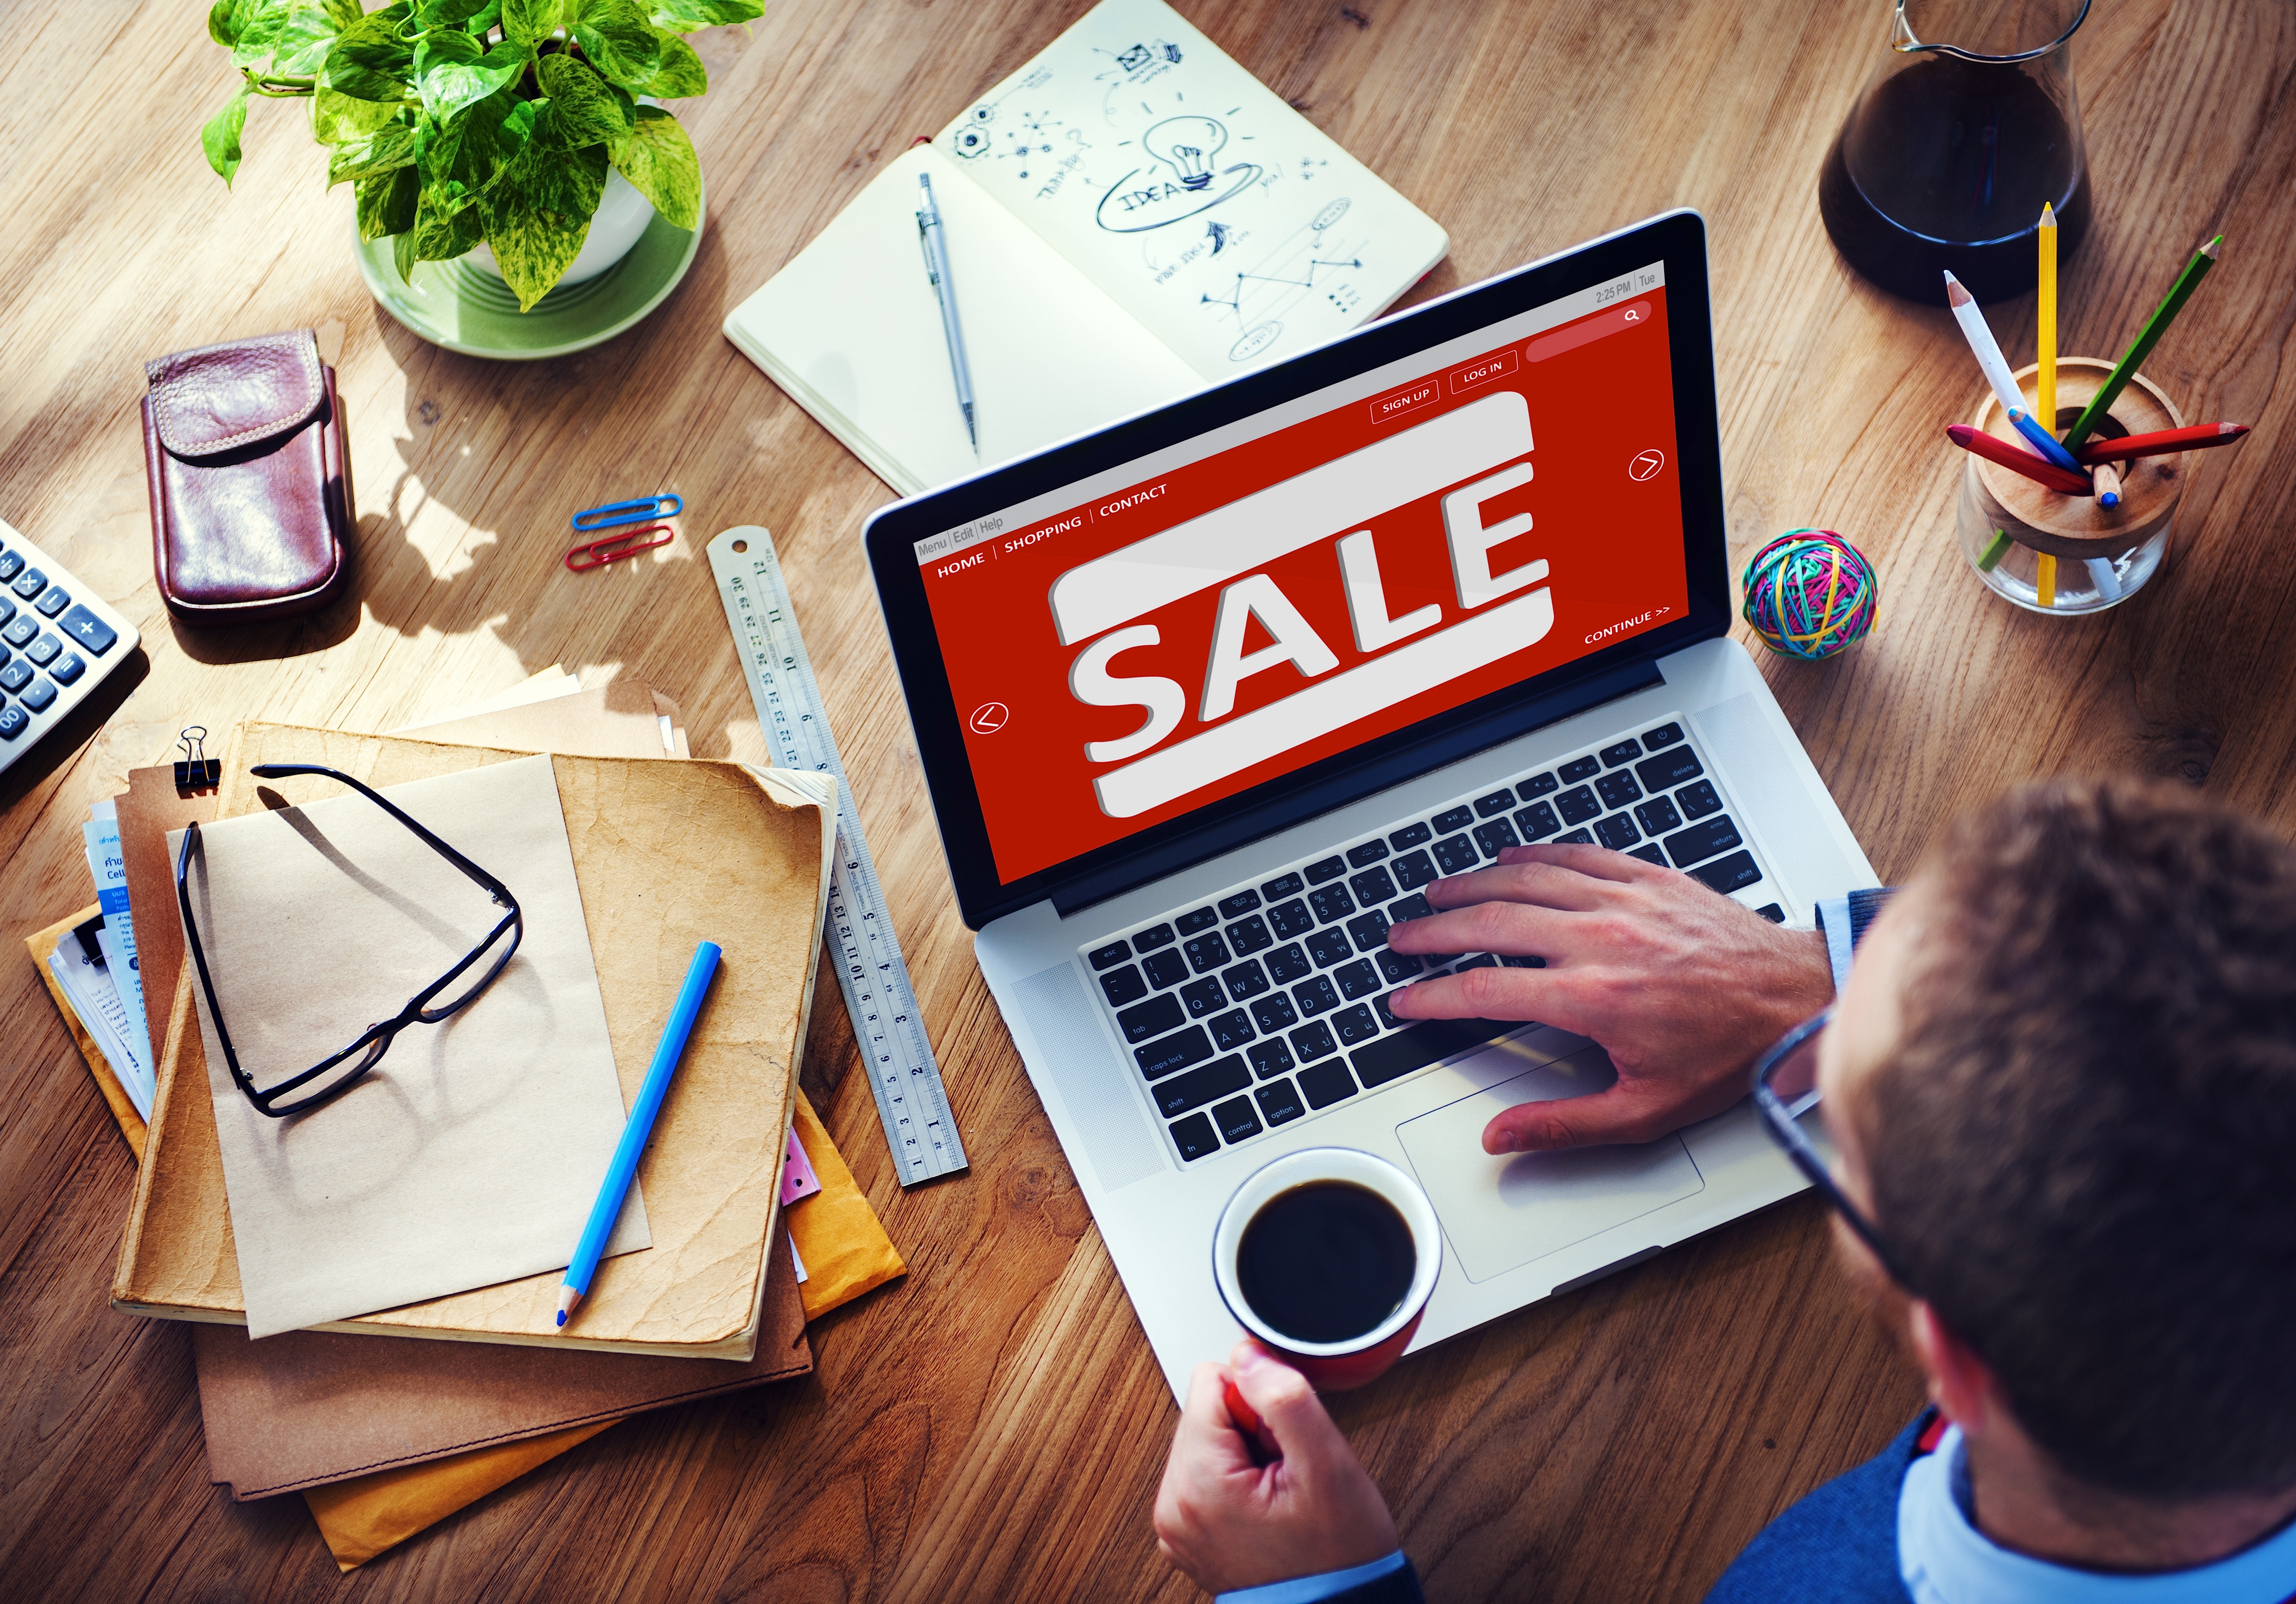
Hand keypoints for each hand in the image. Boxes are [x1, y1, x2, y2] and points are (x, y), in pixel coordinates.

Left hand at [1153, 1341, 1398, 1593]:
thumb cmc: (1339, 1556)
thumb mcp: (1327, 1466)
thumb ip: (1283, 1397)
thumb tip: (1247, 1353)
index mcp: (1196, 1485)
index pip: (1211, 1381)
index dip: (1261, 1402)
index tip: (1285, 1444)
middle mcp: (1173, 1506)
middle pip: (1206, 1410)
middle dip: (1253, 1429)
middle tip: (1287, 1473)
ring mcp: (1177, 1524)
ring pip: (1209, 1438)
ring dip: (1249, 1453)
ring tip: (1280, 1492)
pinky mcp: (1189, 1533)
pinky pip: (1207, 1472)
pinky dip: (1240, 1478)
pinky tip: (1269, 1505)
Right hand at [1386, 842, 1831, 1153]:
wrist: (1797, 1000)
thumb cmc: (1730, 1054)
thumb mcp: (1646, 1110)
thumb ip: (1564, 1124)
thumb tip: (1502, 1137)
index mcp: (1592, 998)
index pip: (1485, 990)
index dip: (1433, 996)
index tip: (1406, 1001)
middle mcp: (1600, 940)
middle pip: (1491, 923)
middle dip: (1434, 931)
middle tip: (1402, 938)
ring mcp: (1623, 901)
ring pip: (1525, 880)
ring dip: (1472, 885)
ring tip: (1437, 894)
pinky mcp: (1649, 879)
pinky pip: (1575, 856)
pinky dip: (1533, 854)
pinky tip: (1509, 857)